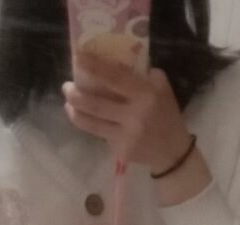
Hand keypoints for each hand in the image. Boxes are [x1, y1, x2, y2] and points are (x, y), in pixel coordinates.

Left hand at [62, 53, 191, 172]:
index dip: (93, 67)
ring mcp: (126, 135)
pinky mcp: (120, 150)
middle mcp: (134, 115)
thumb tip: (115, 63)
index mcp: (145, 95)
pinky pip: (100, 134)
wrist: (173, 152)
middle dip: (76, 95)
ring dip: (75, 112)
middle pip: (96, 104)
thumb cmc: (167, 114)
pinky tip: (83, 118)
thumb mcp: (161, 89)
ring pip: (92, 123)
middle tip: (66, 86)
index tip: (77, 58)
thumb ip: (141, 75)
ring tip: (68, 104)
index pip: (114, 78)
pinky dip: (89, 125)